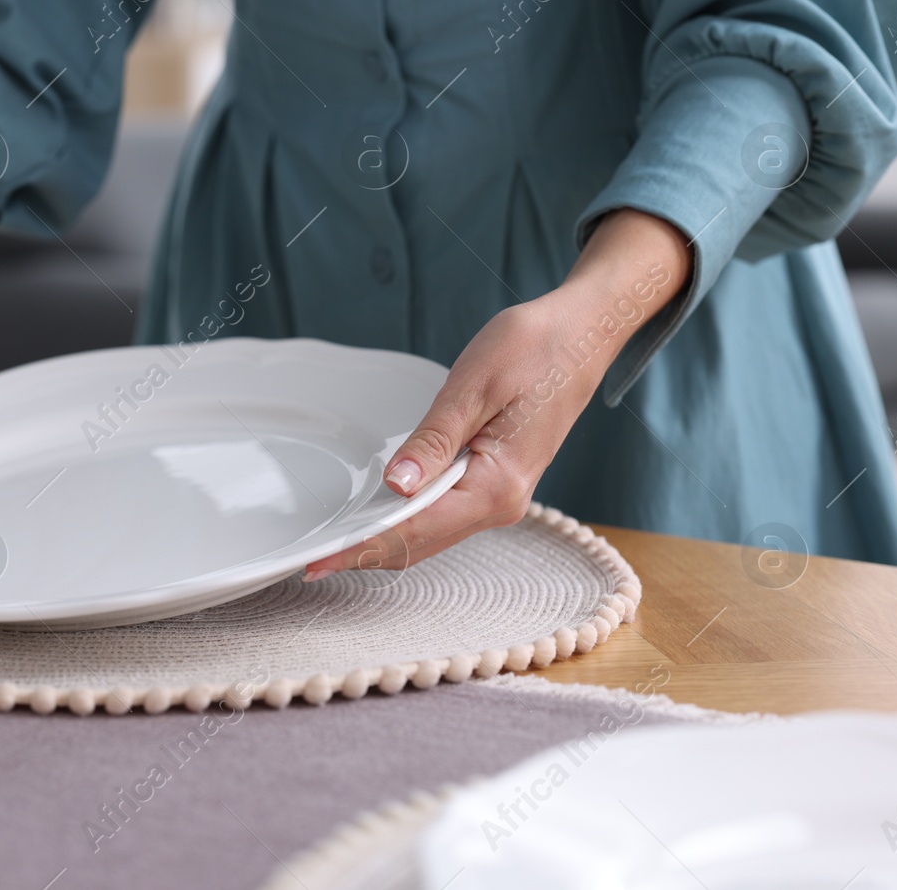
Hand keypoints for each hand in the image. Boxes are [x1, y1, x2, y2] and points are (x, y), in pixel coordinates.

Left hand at [304, 209, 689, 578]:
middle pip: (422, 543)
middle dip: (368, 552)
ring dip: (386, 542)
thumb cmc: (533, 349)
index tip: (323, 559)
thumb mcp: (473, 387)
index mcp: (497, 484)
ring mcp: (501, 496)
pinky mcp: (496, 482)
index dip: (365, 546)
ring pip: (433, 534)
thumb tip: (396, 486)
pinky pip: (445, 516)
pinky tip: (380, 520)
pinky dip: (409, 524)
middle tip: (314, 561)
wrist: (582, 334)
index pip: (417, 529)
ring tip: (337, 547)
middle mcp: (502, 502)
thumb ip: (433, 441)